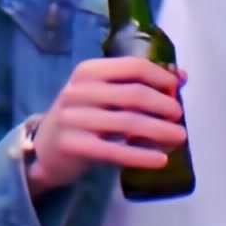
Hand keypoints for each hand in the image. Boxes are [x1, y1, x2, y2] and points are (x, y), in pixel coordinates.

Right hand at [27, 56, 185, 189]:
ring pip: (128, 122)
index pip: (132, 66)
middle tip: (179, 115)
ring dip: (160, 130)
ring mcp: (74, 118)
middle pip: (133, 94)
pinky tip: (161, 159)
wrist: (45, 150)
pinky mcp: (74, 145)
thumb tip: (181, 76)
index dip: (159, 76)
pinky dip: (142, 155)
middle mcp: (79, 91)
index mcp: (88, 71)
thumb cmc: (82, 118)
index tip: (176, 88)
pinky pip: (115, 151)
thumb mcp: (103, 96)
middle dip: (163, 104)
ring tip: (180, 136)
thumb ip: (137, 85)